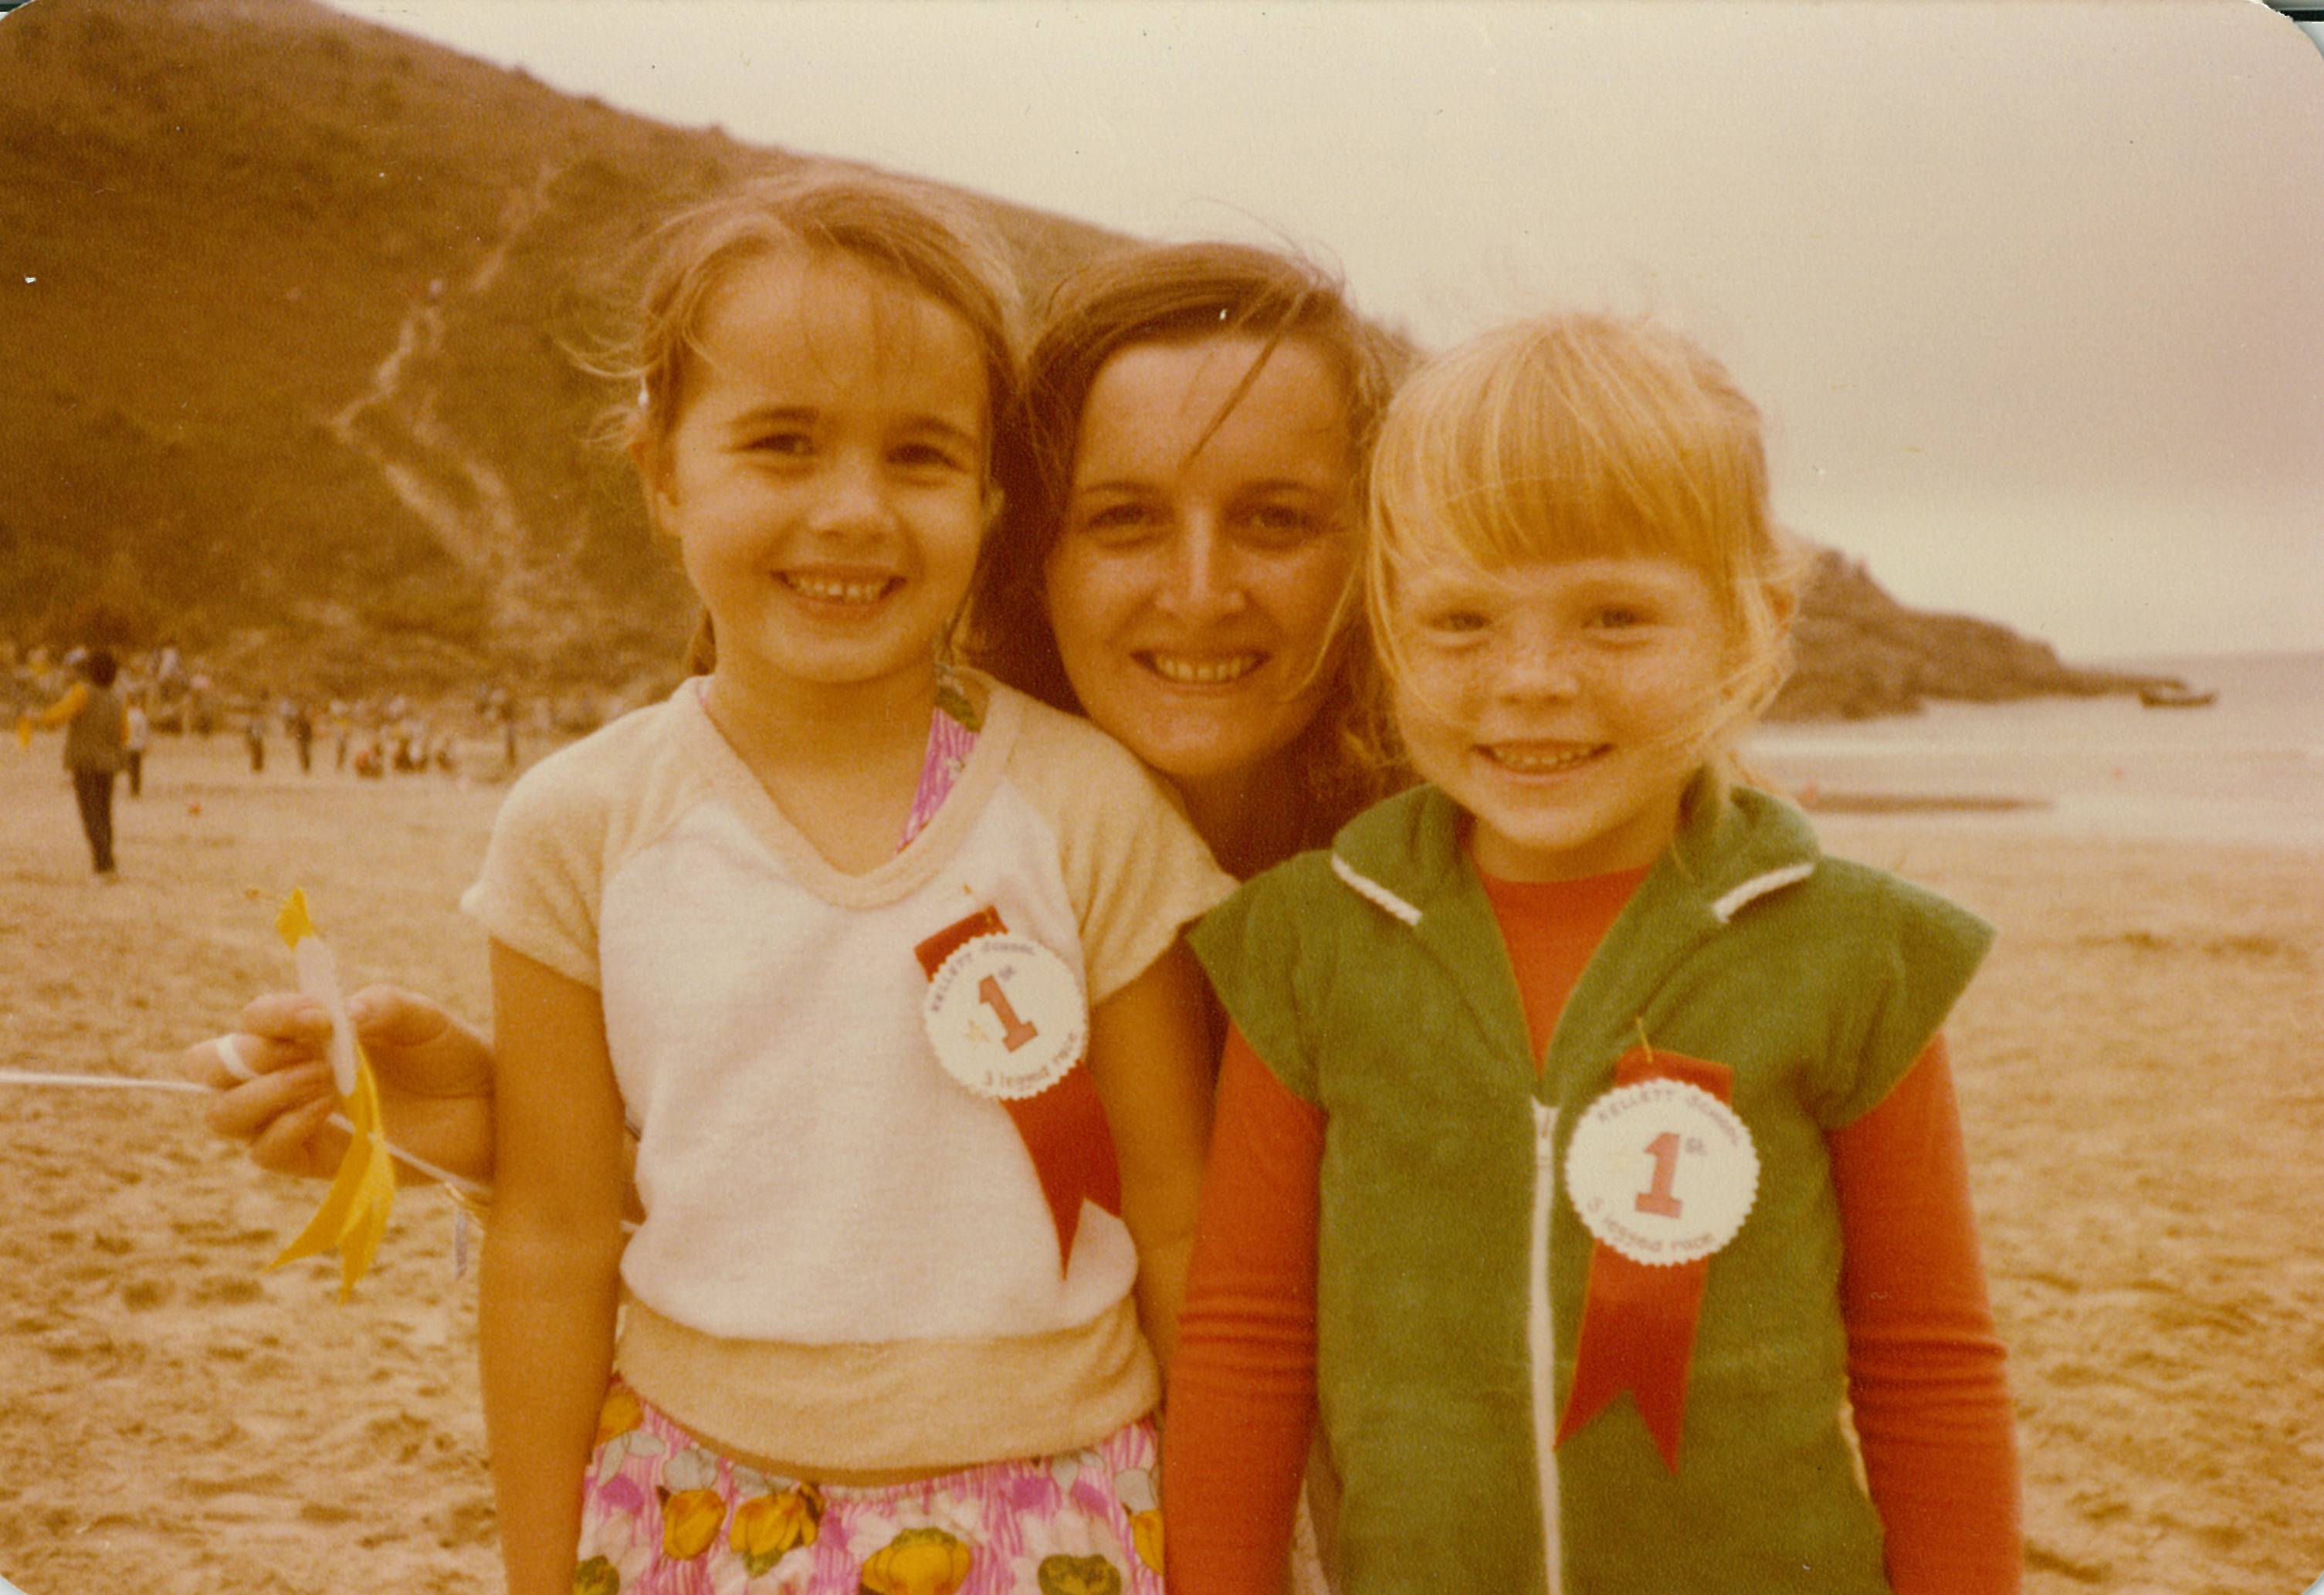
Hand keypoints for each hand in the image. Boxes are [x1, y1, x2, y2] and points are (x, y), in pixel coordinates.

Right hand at [181, 985, 497, 1186]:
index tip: (321, 1017)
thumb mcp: (424, 1019)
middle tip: (307, 1053)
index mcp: (306, 1032)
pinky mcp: (314, 1159)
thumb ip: (385, 1004)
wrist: (487, 1109)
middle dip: (241, 1056)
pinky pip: (265, 1153)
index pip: (252, 1020)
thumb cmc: (450, 1056)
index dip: (273, 1015)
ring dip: (263, 1093)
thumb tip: (345, 1013)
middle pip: (209, 1067)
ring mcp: (295, 1118)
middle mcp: (287, 1073)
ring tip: (324, 1080)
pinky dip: (282, 1129)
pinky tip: (325, 1109)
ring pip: (224, 1114)